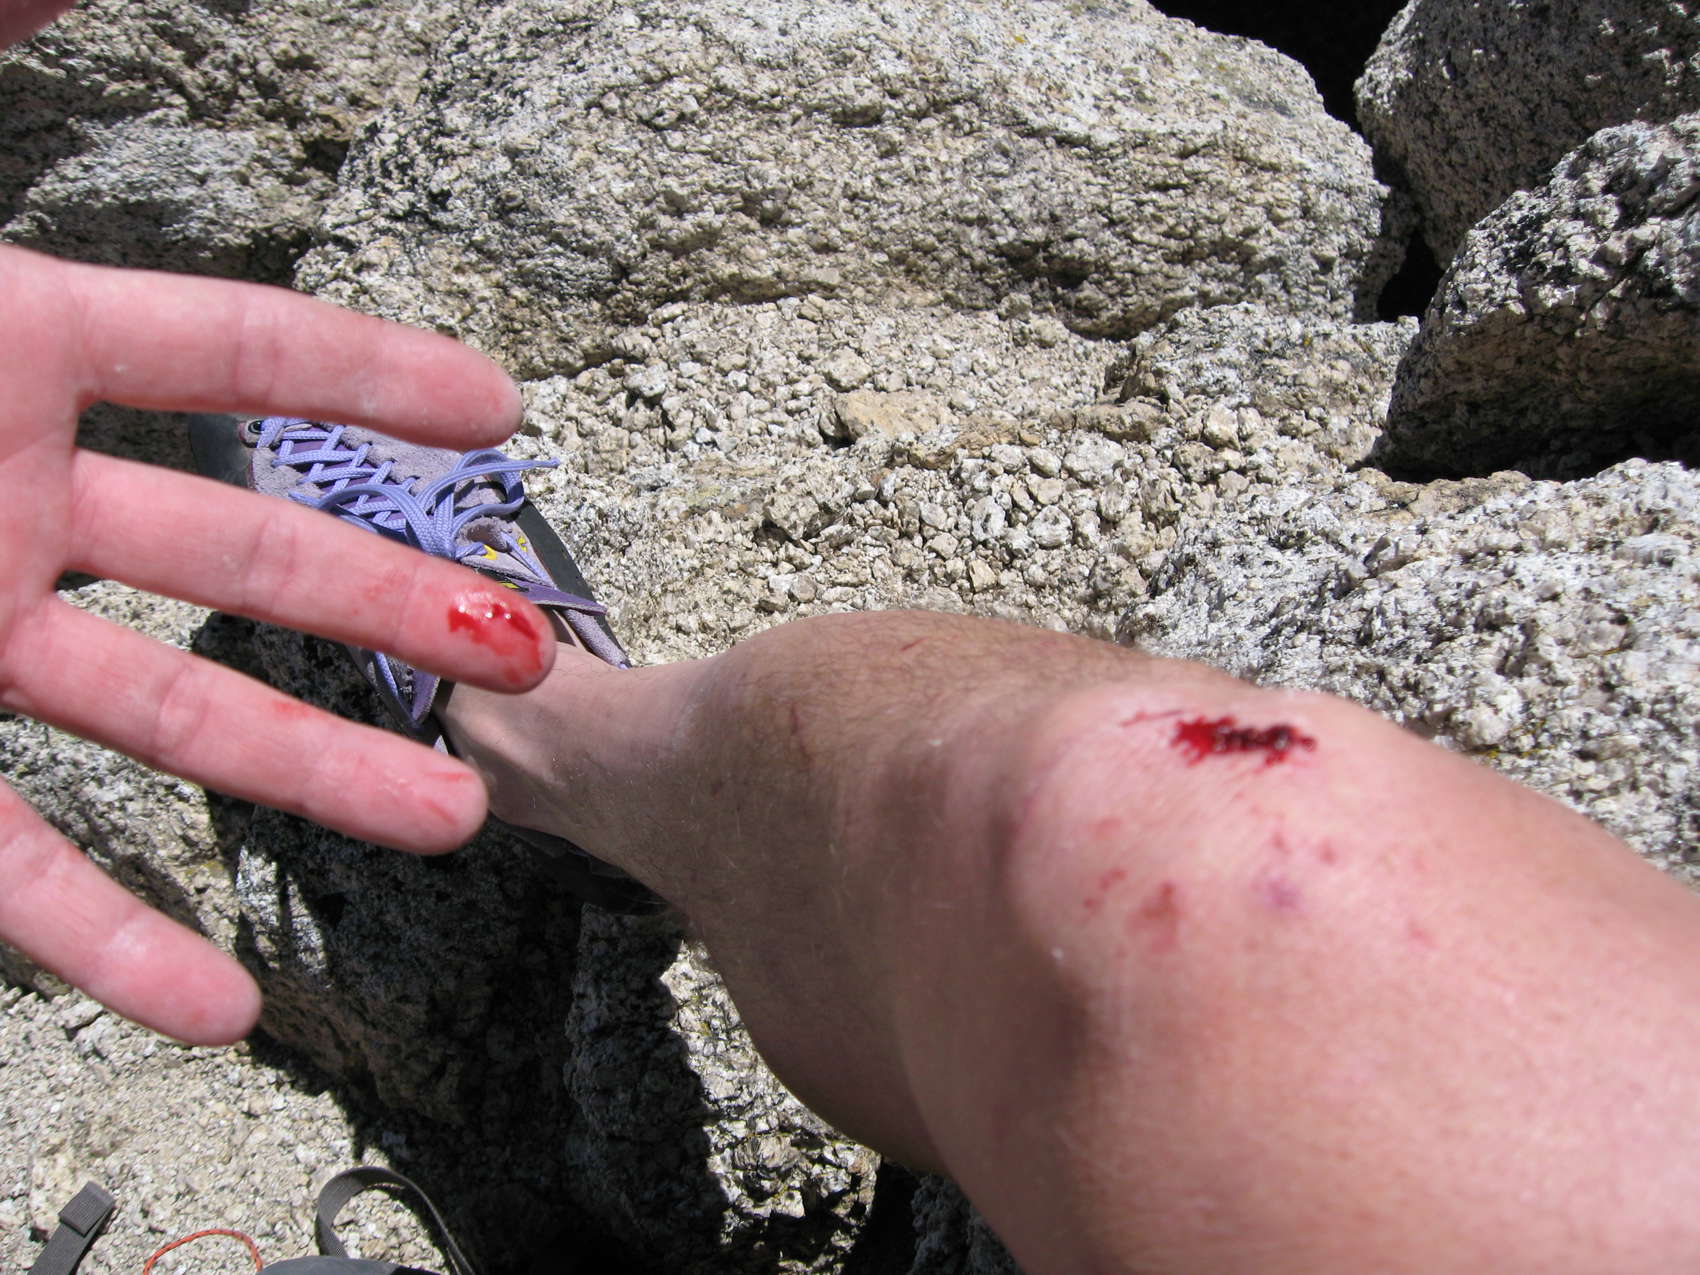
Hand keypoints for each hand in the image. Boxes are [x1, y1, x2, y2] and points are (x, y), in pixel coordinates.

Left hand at [0, 244, 554, 1043]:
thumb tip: (64, 5)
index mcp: (7, 349)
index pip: (228, 354)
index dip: (371, 373)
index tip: (496, 408)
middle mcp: (3, 503)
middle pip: (248, 555)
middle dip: (401, 606)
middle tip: (517, 654)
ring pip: (170, 719)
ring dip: (318, 776)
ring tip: (450, 820)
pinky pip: (20, 867)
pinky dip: (116, 946)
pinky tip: (216, 1007)